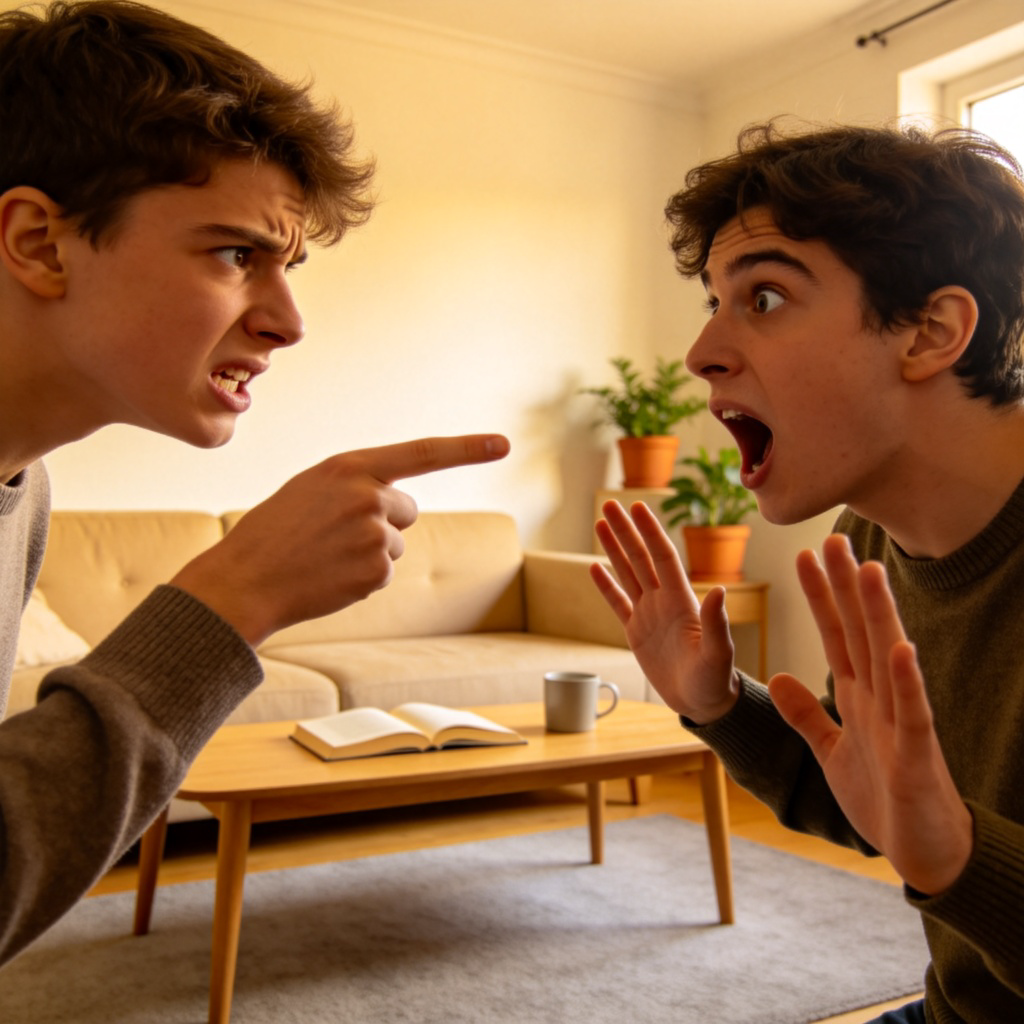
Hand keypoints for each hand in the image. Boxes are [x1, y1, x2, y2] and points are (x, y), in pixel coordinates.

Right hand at [171, 434, 509, 645]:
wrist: (243, 581)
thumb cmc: (273, 532)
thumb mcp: (310, 489)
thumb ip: (356, 485)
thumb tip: (399, 505)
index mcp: (348, 466)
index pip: (422, 453)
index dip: (466, 448)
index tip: (502, 444)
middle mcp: (368, 495)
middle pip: (407, 509)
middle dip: (383, 522)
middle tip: (335, 535)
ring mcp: (375, 535)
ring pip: (396, 543)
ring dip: (370, 552)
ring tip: (326, 556)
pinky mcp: (376, 571)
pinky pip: (385, 572)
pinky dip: (363, 578)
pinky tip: (330, 577)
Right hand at [590, 500, 738, 722]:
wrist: (703, 702)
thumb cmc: (715, 679)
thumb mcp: (718, 654)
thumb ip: (716, 623)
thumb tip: (719, 592)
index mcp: (682, 601)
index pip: (662, 557)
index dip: (649, 532)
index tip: (638, 508)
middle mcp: (663, 601)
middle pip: (640, 558)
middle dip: (626, 531)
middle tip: (609, 504)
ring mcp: (648, 615)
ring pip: (627, 574)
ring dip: (614, 549)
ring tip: (600, 524)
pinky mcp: (636, 633)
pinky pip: (617, 603)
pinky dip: (605, 586)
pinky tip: (594, 567)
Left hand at [768, 534, 972, 894]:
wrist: (924, 852)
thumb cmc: (882, 798)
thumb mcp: (832, 750)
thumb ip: (805, 714)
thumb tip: (776, 676)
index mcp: (859, 698)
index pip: (835, 635)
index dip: (820, 597)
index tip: (804, 556)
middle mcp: (880, 700)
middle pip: (859, 633)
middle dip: (845, 587)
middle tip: (832, 538)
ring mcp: (901, 724)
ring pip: (887, 659)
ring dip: (877, 616)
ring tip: (868, 570)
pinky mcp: (917, 756)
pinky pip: (913, 713)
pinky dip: (906, 682)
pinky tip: (901, 648)